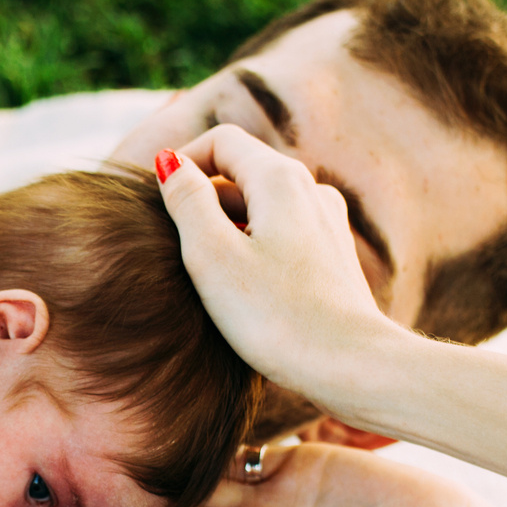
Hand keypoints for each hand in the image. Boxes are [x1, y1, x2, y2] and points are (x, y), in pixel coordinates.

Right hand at [154, 127, 420, 417]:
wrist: (350, 365)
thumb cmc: (276, 316)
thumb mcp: (212, 256)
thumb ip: (186, 201)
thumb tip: (170, 164)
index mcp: (280, 178)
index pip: (221, 140)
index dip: (181, 162)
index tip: (156, 201)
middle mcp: (311, 190)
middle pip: (243, 171)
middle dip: (203, 196)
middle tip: (172, 244)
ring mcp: (327, 222)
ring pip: (263, 205)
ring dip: (228, 225)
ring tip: (205, 273)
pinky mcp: (333, 256)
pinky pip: (283, 233)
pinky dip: (254, 245)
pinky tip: (244, 289)